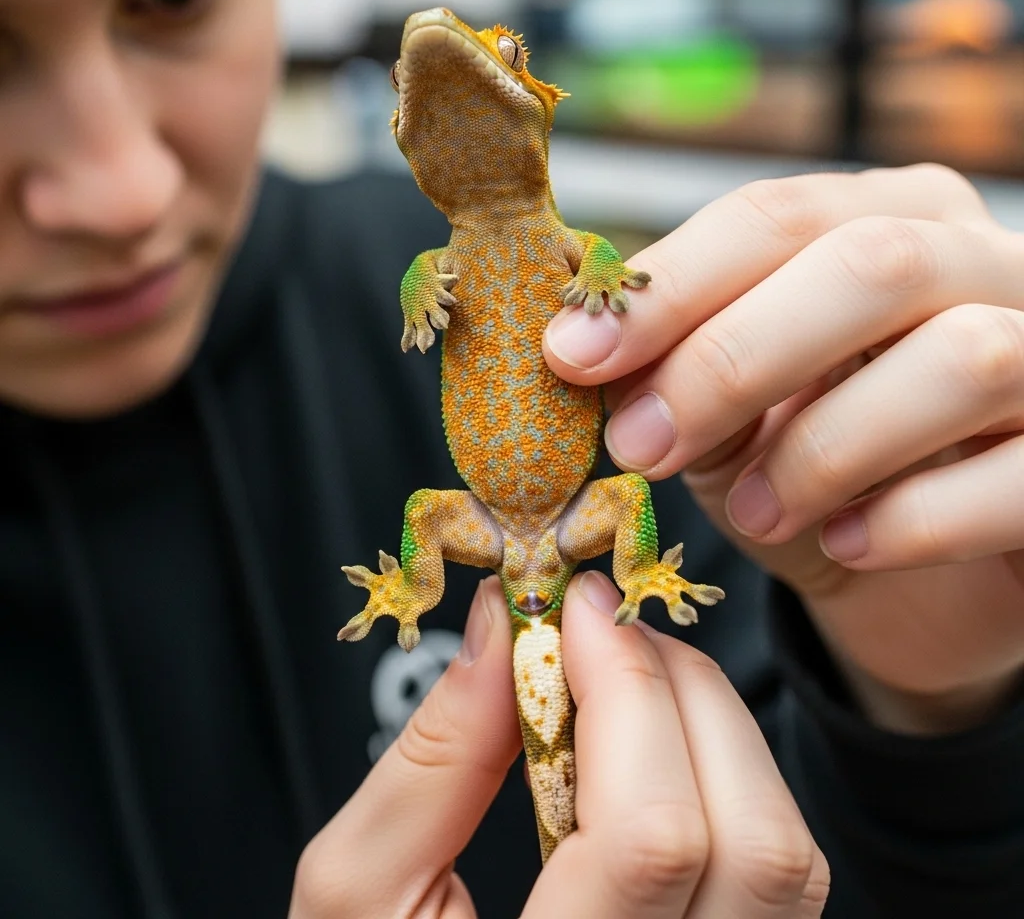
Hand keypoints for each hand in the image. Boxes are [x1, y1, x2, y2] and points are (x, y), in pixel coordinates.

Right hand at [289, 573, 828, 917]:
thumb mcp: (355, 895)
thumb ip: (429, 760)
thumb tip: (499, 626)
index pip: (648, 840)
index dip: (624, 693)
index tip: (572, 609)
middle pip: (753, 841)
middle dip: (680, 693)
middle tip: (601, 631)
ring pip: (787, 859)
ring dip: (713, 727)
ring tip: (625, 677)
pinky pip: (775, 877)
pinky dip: (726, 777)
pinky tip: (650, 746)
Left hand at [544, 164, 1023, 733]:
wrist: (929, 572)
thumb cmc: (824, 471)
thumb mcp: (735, 416)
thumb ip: (680, 374)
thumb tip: (582, 353)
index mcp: (889, 221)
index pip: (774, 217)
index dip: (669, 285)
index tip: (572, 353)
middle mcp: (983, 263)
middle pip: (869, 265)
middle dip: (732, 358)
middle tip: (641, 445)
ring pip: (960, 358)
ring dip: (825, 446)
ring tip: (753, 514)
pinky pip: (1019, 475)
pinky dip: (916, 518)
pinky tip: (849, 547)